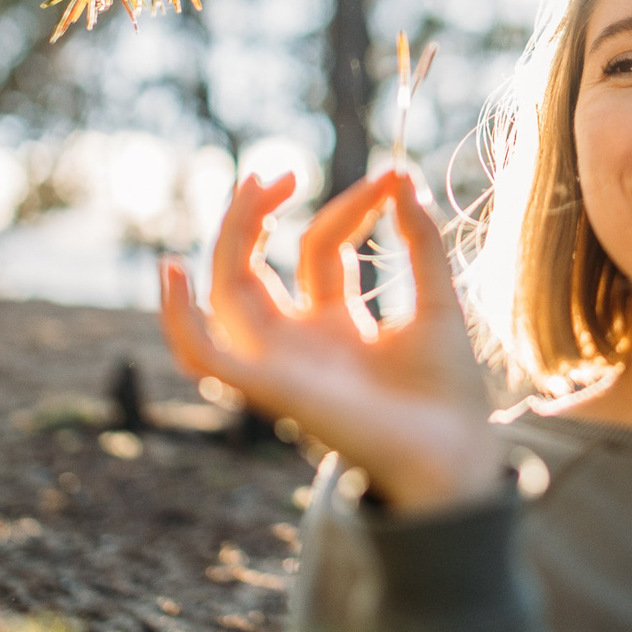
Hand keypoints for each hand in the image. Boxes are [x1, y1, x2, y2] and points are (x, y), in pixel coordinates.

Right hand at [159, 167, 499, 514]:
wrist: (456, 459)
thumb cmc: (449, 398)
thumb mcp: (438, 303)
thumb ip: (421, 245)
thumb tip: (402, 177)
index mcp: (337, 327)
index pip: (321, 250)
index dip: (350, 207)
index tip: (392, 177)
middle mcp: (300, 343)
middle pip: (254, 267)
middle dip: (257, 215)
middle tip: (279, 172)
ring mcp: (281, 363)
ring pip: (227, 294)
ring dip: (229, 239)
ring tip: (253, 189)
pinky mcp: (270, 387)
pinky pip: (203, 357)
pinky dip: (179, 319)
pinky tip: (174, 272)